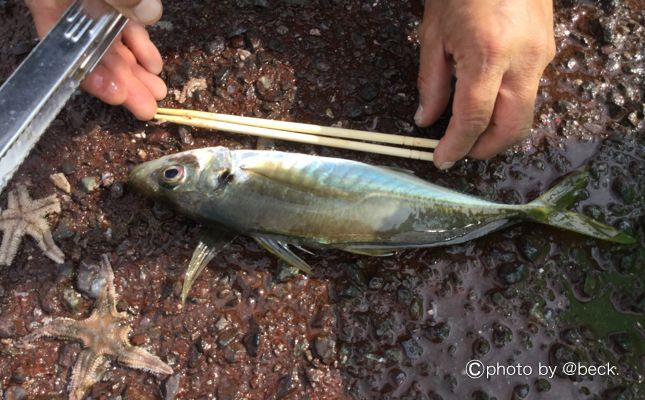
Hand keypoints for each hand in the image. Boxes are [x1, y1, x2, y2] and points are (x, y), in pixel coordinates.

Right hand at [24, 0, 165, 119]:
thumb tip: (147, 12)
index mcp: (48, 0)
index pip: (63, 48)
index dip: (90, 75)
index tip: (115, 94)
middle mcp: (70, 8)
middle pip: (94, 52)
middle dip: (122, 82)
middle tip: (144, 108)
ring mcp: (93, 6)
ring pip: (113, 44)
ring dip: (135, 72)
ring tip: (156, 94)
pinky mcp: (115, 3)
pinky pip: (126, 27)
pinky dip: (140, 47)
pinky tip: (153, 65)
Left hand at [415, 0, 555, 168]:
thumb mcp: (433, 34)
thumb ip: (430, 83)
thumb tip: (425, 119)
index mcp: (487, 54)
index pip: (473, 118)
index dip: (456, 145)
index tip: (442, 159)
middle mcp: (522, 59)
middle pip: (512, 126)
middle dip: (486, 149)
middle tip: (462, 153)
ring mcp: (541, 55)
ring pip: (526, 113)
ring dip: (499, 132)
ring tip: (472, 133)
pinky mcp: (548, 50)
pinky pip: (530, 92)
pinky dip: (508, 108)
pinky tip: (488, 104)